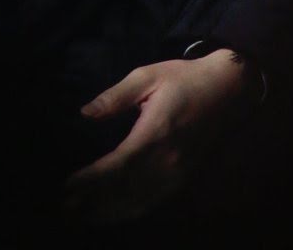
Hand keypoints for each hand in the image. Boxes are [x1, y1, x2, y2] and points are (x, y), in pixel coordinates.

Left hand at [61, 50, 256, 226]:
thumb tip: (85, 113)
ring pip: (140, 202)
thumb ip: (115, 96)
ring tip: (81, 216)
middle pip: (125, 190)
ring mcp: (179, 173)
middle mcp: (168, 160)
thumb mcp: (147, 76)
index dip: (91, 179)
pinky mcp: (185, 177)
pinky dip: (132, 211)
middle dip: (93, 202)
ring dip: (109, 212)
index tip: (67, 185)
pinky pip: (155, 201)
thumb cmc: (183, 78)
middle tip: (64, 209)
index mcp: (155, 133)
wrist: (227, 89)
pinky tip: (114, 214)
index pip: (118, 165)